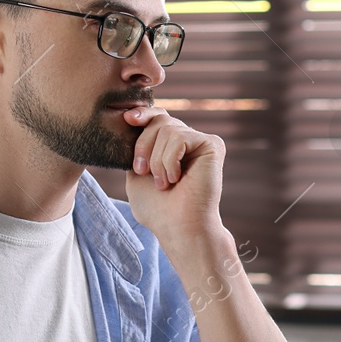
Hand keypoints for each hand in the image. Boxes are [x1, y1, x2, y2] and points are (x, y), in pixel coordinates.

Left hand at [122, 106, 226, 249]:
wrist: (179, 227)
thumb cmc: (158, 209)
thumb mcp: (136, 175)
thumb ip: (136, 150)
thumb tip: (132, 121)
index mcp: (170, 147)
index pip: (156, 117)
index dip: (142, 114)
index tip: (127, 119)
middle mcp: (187, 141)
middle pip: (159, 120)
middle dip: (143, 145)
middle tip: (142, 171)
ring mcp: (201, 142)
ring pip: (167, 129)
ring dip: (157, 160)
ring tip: (163, 183)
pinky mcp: (212, 145)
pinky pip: (180, 137)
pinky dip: (170, 160)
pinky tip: (177, 179)